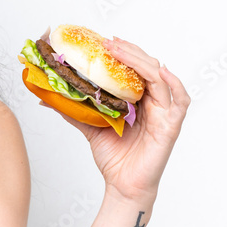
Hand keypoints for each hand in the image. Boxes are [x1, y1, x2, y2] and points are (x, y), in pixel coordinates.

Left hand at [42, 35, 190, 200]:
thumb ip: (74, 110)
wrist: (121, 185)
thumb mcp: (90, 127)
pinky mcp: (171, 125)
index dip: (121, 53)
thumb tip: (46, 97)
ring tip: (121, 51)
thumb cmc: (114, 157)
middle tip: (108, 42)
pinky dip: (172, 84)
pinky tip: (160, 72)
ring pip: (160, 77)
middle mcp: (153, 102)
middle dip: (128, 52)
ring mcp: (164, 112)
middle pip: (147, 67)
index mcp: (137, 99)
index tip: (103, 41)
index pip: (133, 69)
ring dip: (141, 61)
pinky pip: (179, 100)